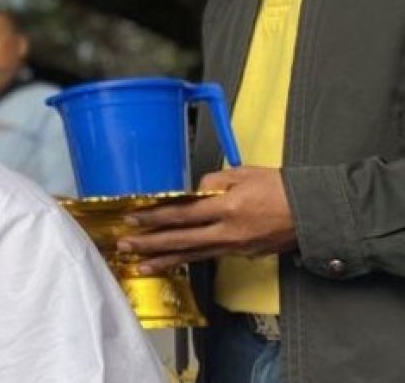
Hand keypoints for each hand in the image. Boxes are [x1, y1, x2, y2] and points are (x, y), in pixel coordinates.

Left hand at [116, 167, 297, 274]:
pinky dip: (187, 260)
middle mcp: (228, 232)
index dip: (156, 217)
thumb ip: (214, 182)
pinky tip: (172, 263)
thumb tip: (192, 192)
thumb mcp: (245, 173)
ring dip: (164, 260)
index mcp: (228, 208)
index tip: (134, 218)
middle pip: (181, 239)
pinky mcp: (242, 254)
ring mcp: (235, 247)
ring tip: (140, 265)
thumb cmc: (281, 187)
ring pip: (192, 255)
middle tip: (124, 246)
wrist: (315, 212)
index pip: (183, 214)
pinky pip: (208, 257)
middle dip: (150, 244)